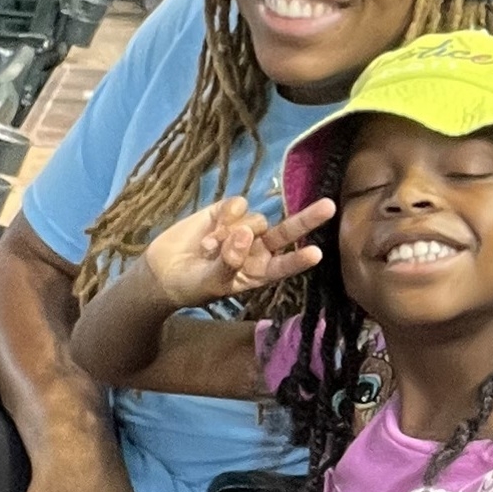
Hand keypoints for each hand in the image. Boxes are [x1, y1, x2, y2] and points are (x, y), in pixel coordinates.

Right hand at [143, 194, 333, 309]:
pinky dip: (225, 216)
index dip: (298, 260)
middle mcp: (258, 249)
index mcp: (259, 272)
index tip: (316, 253)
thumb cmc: (192, 285)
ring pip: (256, 220)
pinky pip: (238, 205)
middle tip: (329, 206)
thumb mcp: (211, 283)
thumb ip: (229, 262)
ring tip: (209, 248)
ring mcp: (243, 228)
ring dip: (233, 232)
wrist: (163, 271)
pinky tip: (209, 231)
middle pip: (286, 232)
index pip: (284, 265)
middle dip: (306, 219)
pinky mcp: (226, 212)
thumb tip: (244, 233)